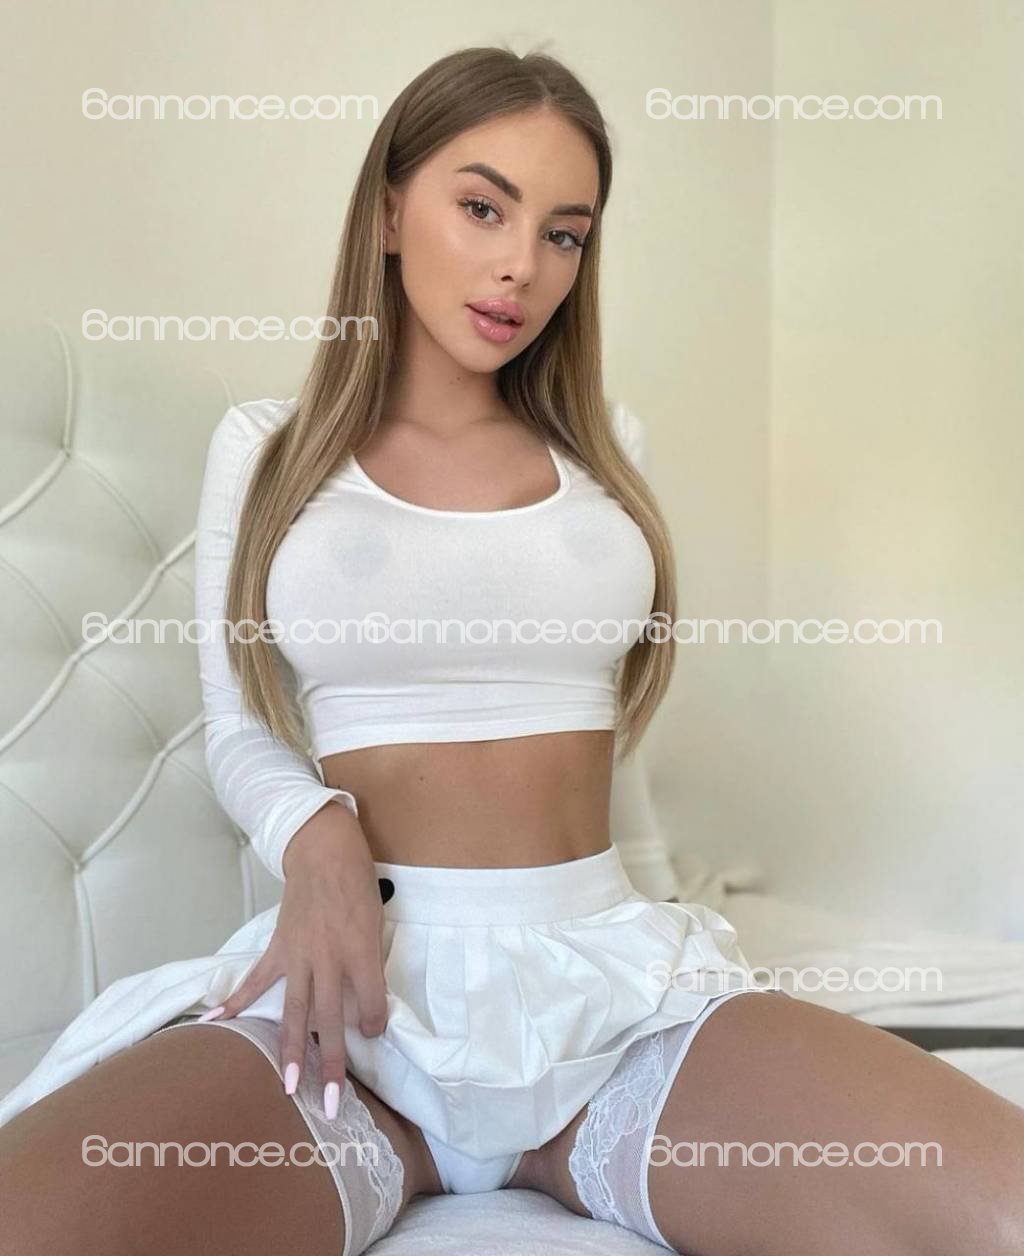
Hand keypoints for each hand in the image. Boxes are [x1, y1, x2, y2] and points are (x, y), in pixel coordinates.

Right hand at [203, 803, 387, 1119]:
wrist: (325, 853)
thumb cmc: (359, 888)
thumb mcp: (377, 924)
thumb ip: (369, 966)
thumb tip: (363, 1009)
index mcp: (361, 953)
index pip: (373, 1003)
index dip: (376, 1024)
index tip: (374, 1035)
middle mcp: (330, 960)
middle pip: (331, 1021)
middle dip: (332, 1065)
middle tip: (330, 1107)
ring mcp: (300, 956)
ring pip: (295, 1012)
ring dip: (290, 1051)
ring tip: (286, 1087)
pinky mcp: (279, 948)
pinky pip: (257, 980)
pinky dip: (236, 1003)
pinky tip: (216, 1025)